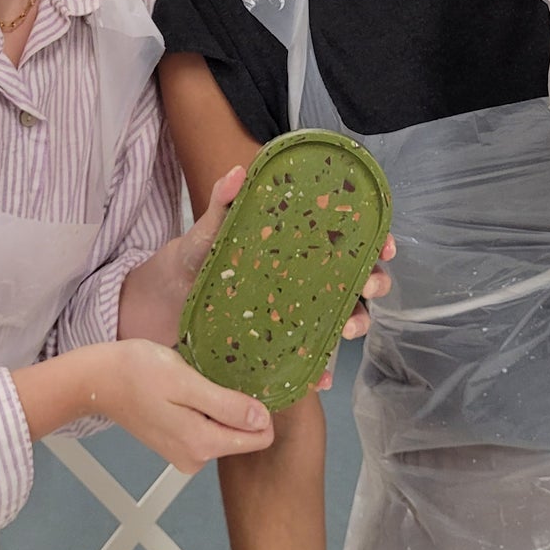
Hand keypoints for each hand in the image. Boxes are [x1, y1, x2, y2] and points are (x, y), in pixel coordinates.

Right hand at [99, 338, 273, 473]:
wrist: (98, 380)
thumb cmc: (137, 372)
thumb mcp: (186, 380)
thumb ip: (225, 404)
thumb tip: (262, 420)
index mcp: (202, 444)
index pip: (260, 437)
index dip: (259, 406)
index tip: (241, 381)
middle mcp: (196, 459)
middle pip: (244, 435)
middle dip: (237, 406)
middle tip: (212, 376)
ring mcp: (185, 454)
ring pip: (226, 430)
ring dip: (219, 405)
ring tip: (195, 382)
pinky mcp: (177, 445)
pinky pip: (208, 428)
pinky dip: (204, 409)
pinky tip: (186, 391)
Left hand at [121, 166, 395, 389]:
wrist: (165, 301)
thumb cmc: (197, 257)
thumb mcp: (209, 230)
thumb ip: (223, 203)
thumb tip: (237, 172)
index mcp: (298, 246)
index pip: (348, 240)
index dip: (374, 240)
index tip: (384, 244)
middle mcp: (306, 280)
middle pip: (356, 280)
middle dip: (373, 283)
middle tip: (366, 287)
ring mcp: (296, 313)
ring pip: (343, 319)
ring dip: (356, 324)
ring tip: (345, 329)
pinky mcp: (280, 344)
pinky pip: (309, 359)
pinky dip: (319, 371)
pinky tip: (319, 377)